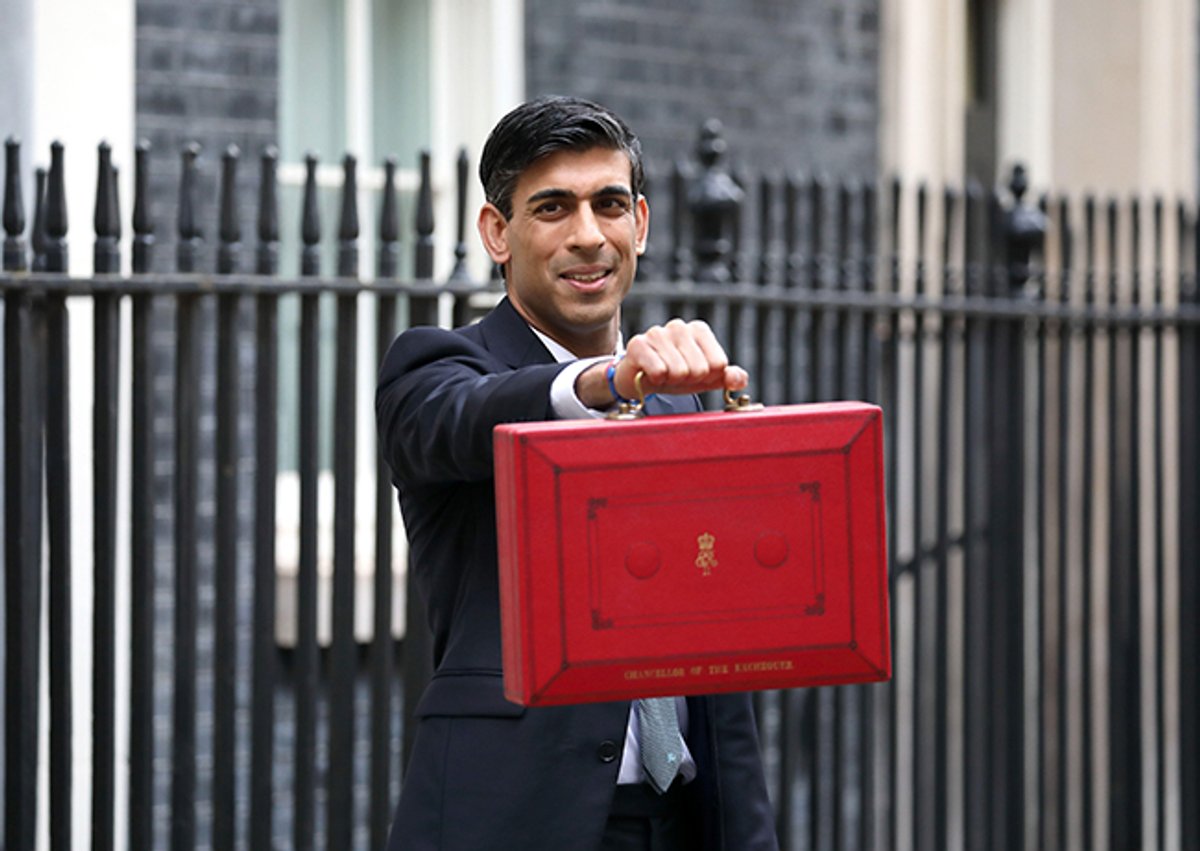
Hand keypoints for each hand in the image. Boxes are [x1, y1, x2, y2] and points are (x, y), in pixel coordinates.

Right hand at [576, 319, 747, 407]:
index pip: (719, 364)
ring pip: (679, 372)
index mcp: (699, 330)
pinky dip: (656, 380)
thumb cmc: (674, 375)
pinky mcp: (638, 344)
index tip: (693, 374)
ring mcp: (657, 333)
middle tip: (675, 375)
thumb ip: (727, 378)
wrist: (637, 379)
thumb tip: (739, 378)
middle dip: (688, 380)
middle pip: (700, 369)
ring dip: (671, 381)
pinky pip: (659, 371)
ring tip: (662, 374)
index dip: (707, 378)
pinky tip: (648, 373)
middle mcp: (679, 326)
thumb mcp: (705, 379)